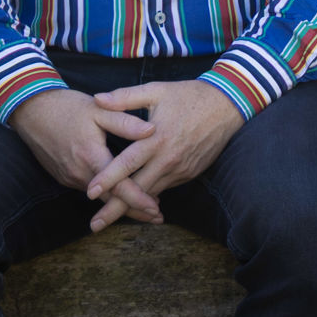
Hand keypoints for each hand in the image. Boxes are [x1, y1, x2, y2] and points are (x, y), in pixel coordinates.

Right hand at [10, 87, 158, 231]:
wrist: (32, 110)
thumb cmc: (68, 107)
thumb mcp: (99, 110)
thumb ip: (125, 122)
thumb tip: (152, 131)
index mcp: (91, 156)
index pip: (118, 187)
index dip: (138, 200)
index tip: (156, 210)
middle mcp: (79, 172)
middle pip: (110, 200)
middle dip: (134, 210)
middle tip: (158, 217)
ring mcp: (70, 177)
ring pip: (99, 198)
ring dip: (120, 203)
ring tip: (145, 207)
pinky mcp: (64, 176)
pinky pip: (89, 190)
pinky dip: (106, 195)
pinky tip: (120, 192)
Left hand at [85, 79, 246, 226]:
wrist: (227, 106)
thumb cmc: (188, 95)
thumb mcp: (156, 91)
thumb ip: (125, 97)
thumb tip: (97, 98)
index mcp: (156, 138)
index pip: (127, 164)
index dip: (107, 179)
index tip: (89, 192)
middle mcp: (167, 159)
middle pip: (137, 190)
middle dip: (115, 209)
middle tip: (95, 226)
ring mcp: (180, 169)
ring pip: (151, 194)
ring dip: (131, 208)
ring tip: (110, 219)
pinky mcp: (188, 173)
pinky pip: (164, 188)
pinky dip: (149, 198)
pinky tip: (136, 206)